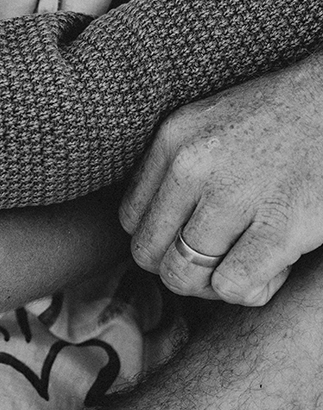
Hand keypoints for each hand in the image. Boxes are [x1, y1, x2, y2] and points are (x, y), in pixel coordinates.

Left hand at [120, 55, 322, 305]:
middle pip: (149, 254)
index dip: (160, 240)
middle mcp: (194, 164)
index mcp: (173, 137)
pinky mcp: (279, 226)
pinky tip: (276, 268)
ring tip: (248, 260)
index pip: (130, 218)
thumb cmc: (280, 119)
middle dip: (181, 269)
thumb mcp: (209, 124)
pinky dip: (252, 290)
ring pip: (185, 277)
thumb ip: (175, 167)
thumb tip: (154, 233)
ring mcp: (235, 196)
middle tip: (219, 261)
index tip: (192, 238)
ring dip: (215, 284)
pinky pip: (232, 287)